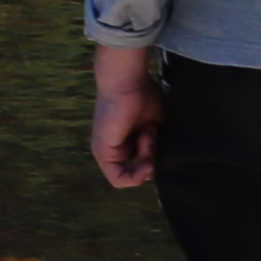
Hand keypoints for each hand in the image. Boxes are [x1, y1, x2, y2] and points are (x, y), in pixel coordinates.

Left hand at [87, 41, 162, 191]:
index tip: (159, 140)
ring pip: (131, 177)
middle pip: (138, 173)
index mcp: (126, 143)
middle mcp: (114, 149)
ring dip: (146, 160)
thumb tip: (158, 165)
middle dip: (152, 159)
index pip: (142, 168)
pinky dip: (137, 171)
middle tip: (153, 135)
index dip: (155, 161)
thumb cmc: (143, 96)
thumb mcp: (155, 127)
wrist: (127, 81)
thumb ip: (155, 147)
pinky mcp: (102, 152)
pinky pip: (119, 180)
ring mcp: (106, 152)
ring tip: (148, 134)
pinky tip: (142, 144)